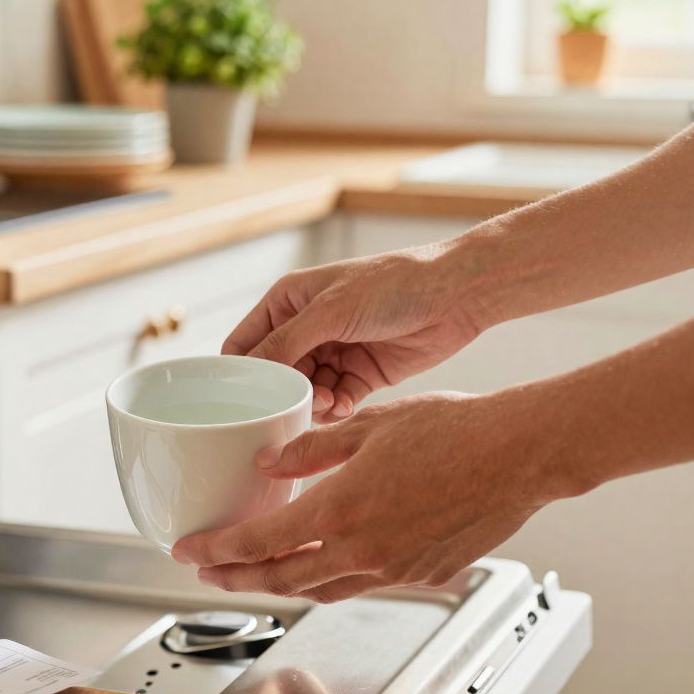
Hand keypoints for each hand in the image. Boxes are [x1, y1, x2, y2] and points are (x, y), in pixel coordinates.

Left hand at [171, 391, 564, 601]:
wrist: (522, 454)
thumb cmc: (456, 431)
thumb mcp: (370, 426)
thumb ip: (311, 449)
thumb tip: (269, 462)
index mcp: (340, 512)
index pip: (258, 544)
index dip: (216, 552)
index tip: (190, 552)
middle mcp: (363, 551)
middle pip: (283, 580)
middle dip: (239, 579)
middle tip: (210, 573)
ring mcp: (395, 569)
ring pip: (323, 588)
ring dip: (285, 582)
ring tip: (260, 571)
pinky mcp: (424, 574)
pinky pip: (364, 583)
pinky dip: (335, 575)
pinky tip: (328, 559)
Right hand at [224, 249, 484, 422]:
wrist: (455, 296)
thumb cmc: (393, 285)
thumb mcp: (330, 311)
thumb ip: (286, 342)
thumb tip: (250, 372)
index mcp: (288, 302)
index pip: (244, 343)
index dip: (239, 372)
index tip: (242, 399)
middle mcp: (306, 328)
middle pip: (275, 375)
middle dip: (283, 392)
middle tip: (301, 398)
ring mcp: (333, 352)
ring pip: (304, 393)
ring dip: (312, 402)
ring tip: (329, 398)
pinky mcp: (359, 375)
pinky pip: (334, 402)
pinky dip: (336, 408)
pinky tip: (346, 403)